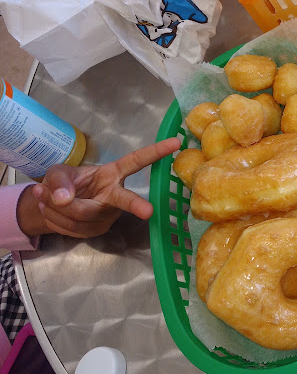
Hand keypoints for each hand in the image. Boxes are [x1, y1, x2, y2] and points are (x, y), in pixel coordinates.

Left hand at [18, 137, 181, 238]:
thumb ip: (59, 181)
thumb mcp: (57, 172)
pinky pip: (73, 228)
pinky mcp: (96, 230)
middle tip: (148, 212)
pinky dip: (54, 218)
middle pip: (126, 200)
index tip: (176, 143)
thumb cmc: (63, 182)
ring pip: (83, 215)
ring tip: (44, 196)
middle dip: (136, 205)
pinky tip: (49, 209)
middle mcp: (115, 195)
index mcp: (112, 173)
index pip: (136, 161)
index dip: (156, 152)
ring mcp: (107, 215)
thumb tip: (62, 198)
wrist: (53, 206)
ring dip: (57, 208)